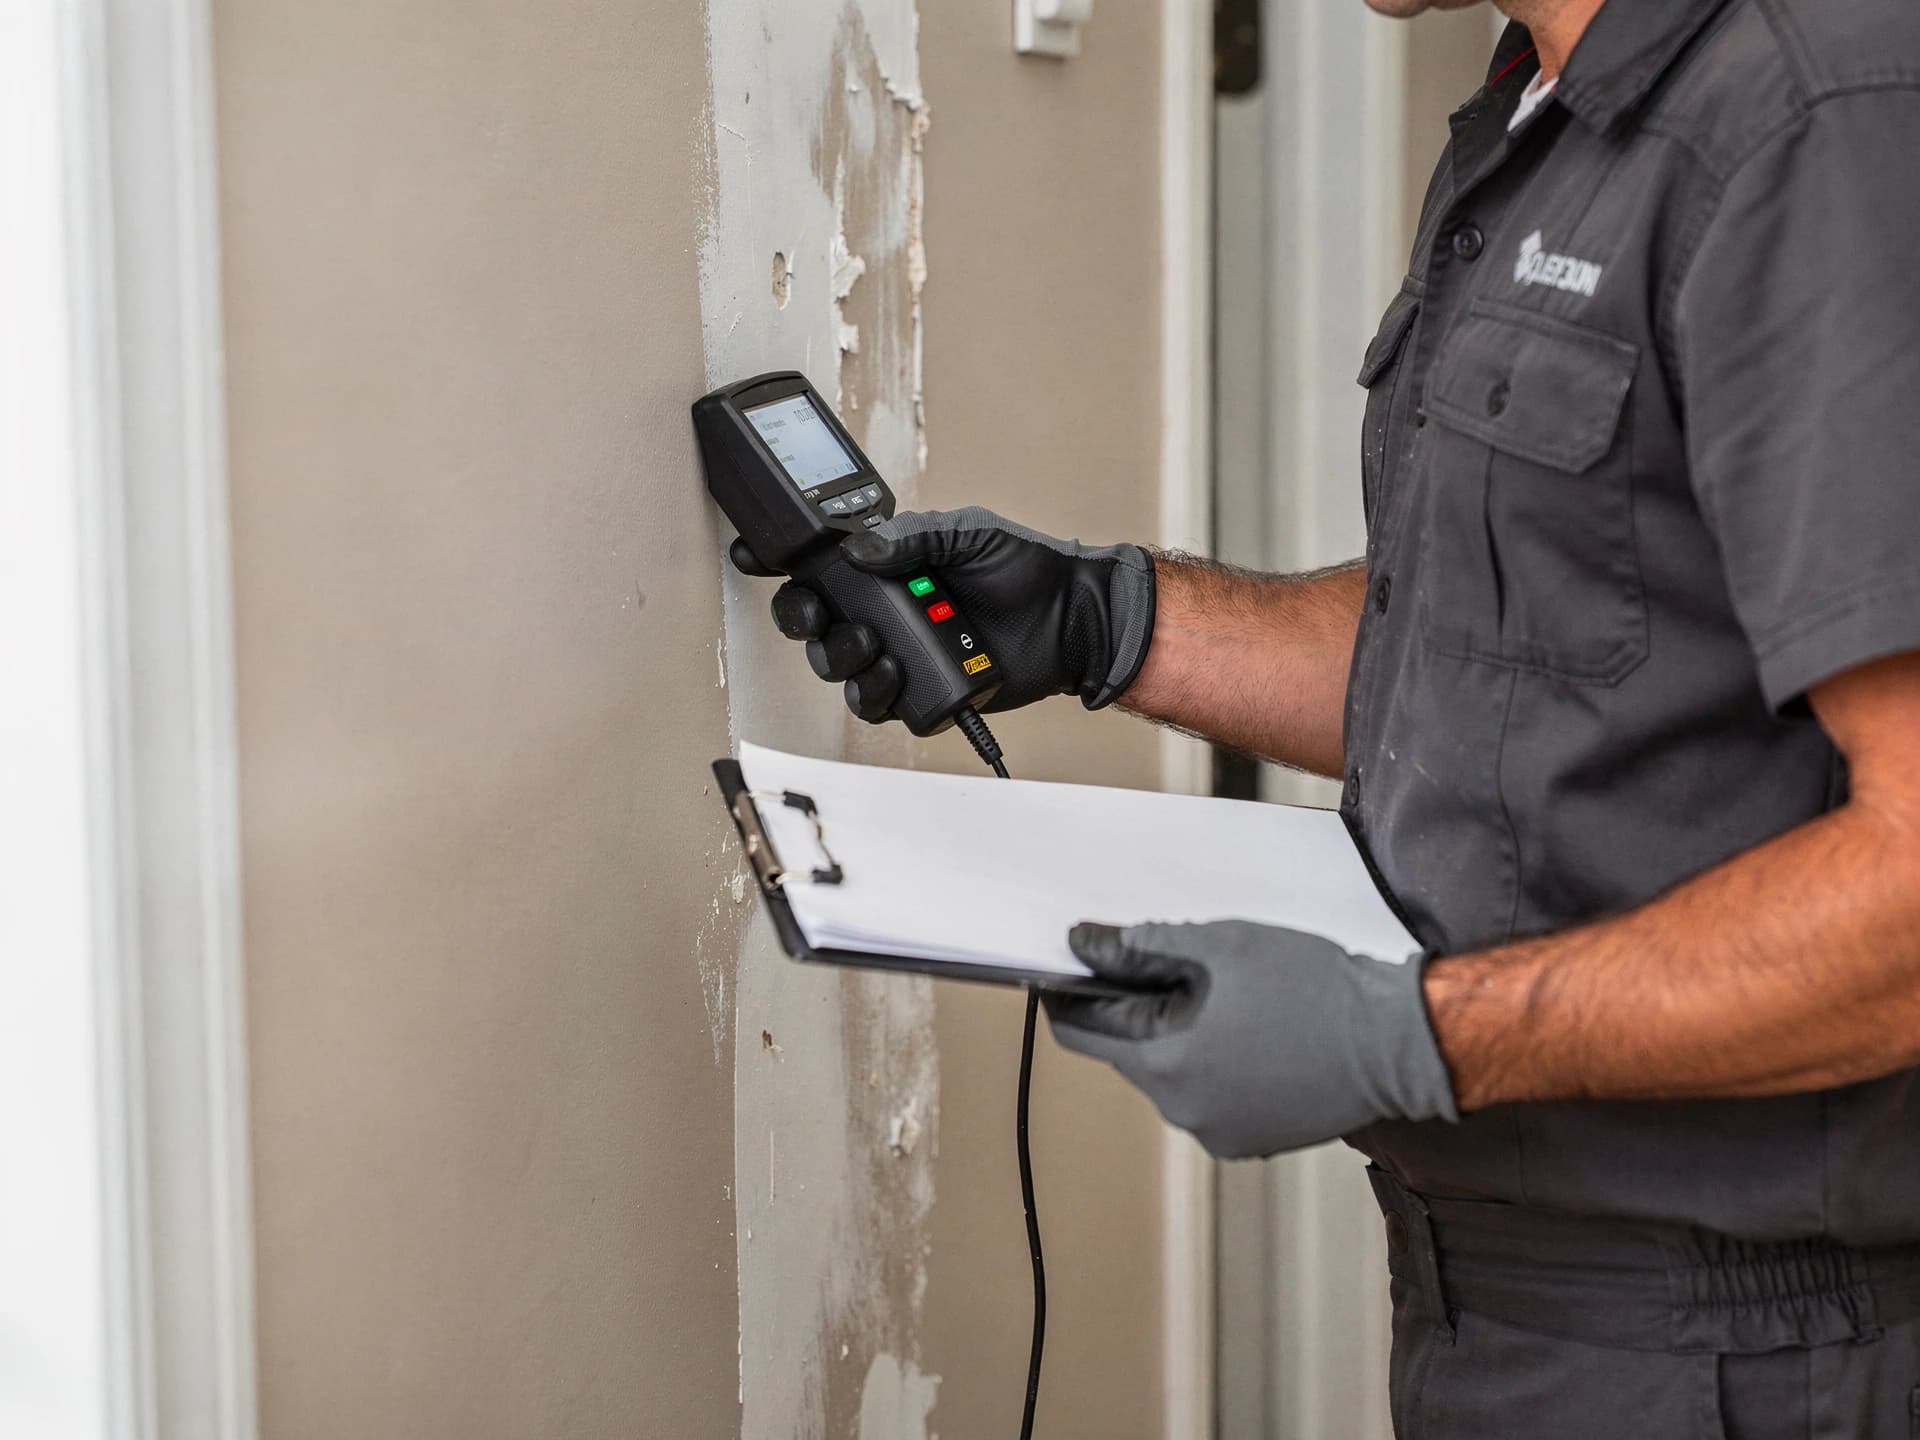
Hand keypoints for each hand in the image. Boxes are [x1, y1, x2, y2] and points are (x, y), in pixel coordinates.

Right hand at [730, 507, 1153, 722]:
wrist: (1070, 617)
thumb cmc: (1024, 570)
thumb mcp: (967, 532)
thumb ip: (912, 535)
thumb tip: (860, 546)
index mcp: (886, 570)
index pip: (820, 568)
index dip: (783, 564)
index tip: (756, 554)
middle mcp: (884, 614)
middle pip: (814, 623)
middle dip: (803, 616)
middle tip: (819, 609)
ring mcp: (899, 655)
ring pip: (837, 668)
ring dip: (842, 657)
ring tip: (874, 642)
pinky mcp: (921, 693)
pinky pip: (879, 705)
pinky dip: (879, 692)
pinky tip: (897, 672)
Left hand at [1044, 920, 1456, 1158]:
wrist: (1400, 1041)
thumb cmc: (1313, 987)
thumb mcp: (1220, 946)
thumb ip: (1142, 945)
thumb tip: (1085, 944)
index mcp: (1165, 1067)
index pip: (1083, 1031)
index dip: (1073, 990)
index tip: (1076, 959)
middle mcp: (1183, 1113)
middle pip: (1128, 1052)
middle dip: (1139, 1006)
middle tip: (1174, 961)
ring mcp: (1220, 1134)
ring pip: (1171, 1073)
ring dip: (1179, 1033)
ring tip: (1225, 993)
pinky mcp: (1254, 1139)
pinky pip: (1209, 1095)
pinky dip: (1214, 1061)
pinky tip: (1251, 1028)